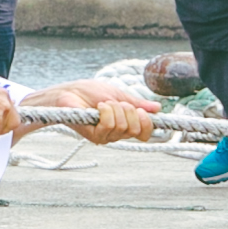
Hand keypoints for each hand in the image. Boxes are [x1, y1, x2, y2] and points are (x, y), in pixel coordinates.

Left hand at [38, 78, 154, 144]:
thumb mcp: (119, 95)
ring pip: (123, 127)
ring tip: (103, 104)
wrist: (69, 92)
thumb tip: (157, 108)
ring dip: (115, 109)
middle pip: (136, 129)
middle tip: (115, 103)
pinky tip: (98, 107)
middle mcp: (116, 134)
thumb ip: (137, 103)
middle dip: (129, 111)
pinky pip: (109, 126)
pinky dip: (106, 112)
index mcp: (125, 125)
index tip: (141, 110)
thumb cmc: (90, 92)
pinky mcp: (94, 136)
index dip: (147, 123)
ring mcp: (105, 136)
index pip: (145, 133)